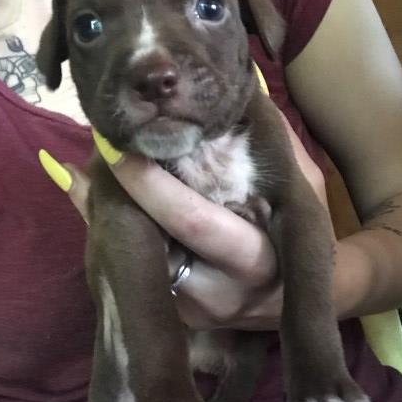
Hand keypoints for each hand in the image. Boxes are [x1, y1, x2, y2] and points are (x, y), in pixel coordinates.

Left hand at [40, 117, 331, 329]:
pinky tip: (104, 200)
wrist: (299, 296)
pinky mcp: (175, 315)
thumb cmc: (304, 230)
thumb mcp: (302, 184)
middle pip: (152, 246)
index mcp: (257, 258)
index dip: (151, 186)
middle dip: (117, 198)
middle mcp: (219, 294)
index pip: (193, 222)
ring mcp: (192, 312)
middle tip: (99, 150)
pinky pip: (134, 274)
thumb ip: (271, 142)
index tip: (118, 146)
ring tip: (98, 168)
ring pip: (134, 263)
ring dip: (108, 214)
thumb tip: (233, 86)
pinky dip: (115, 236)